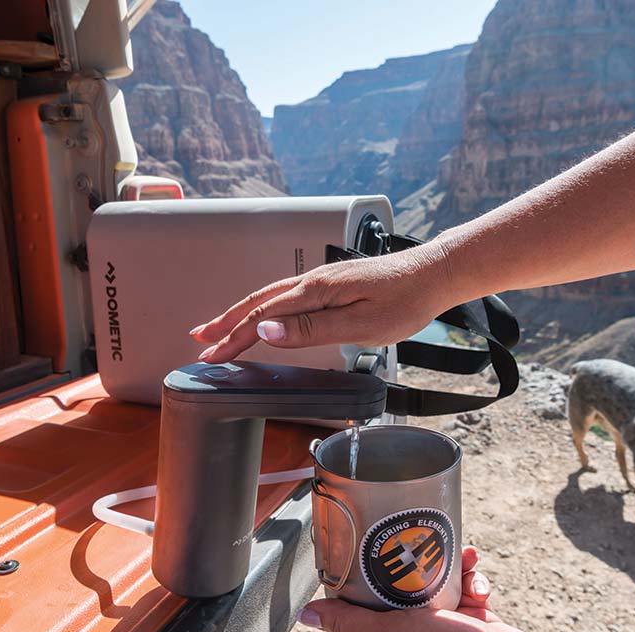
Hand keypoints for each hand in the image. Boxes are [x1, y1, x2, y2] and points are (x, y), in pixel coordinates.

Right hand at [189, 243, 453, 363]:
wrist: (434, 274)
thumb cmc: (404, 301)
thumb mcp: (357, 325)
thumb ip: (309, 329)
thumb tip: (266, 329)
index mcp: (315, 291)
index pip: (262, 316)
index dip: (233, 336)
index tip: (212, 353)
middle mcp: (314, 281)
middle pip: (258, 301)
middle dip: (226, 321)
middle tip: (200, 337)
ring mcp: (323, 280)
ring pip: (271, 296)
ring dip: (242, 311)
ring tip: (222, 326)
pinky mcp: (333, 282)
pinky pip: (287, 294)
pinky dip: (265, 305)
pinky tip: (265, 314)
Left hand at [296, 546, 552, 631]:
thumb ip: (351, 623)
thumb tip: (306, 615)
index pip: (375, 597)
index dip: (376, 570)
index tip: (382, 545)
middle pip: (411, 584)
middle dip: (422, 560)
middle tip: (428, 540)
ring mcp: (450, 626)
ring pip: (444, 581)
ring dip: (454, 565)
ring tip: (462, 556)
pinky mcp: (478, 622)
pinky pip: (472, 589)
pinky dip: (475, 578)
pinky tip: (477, 576)